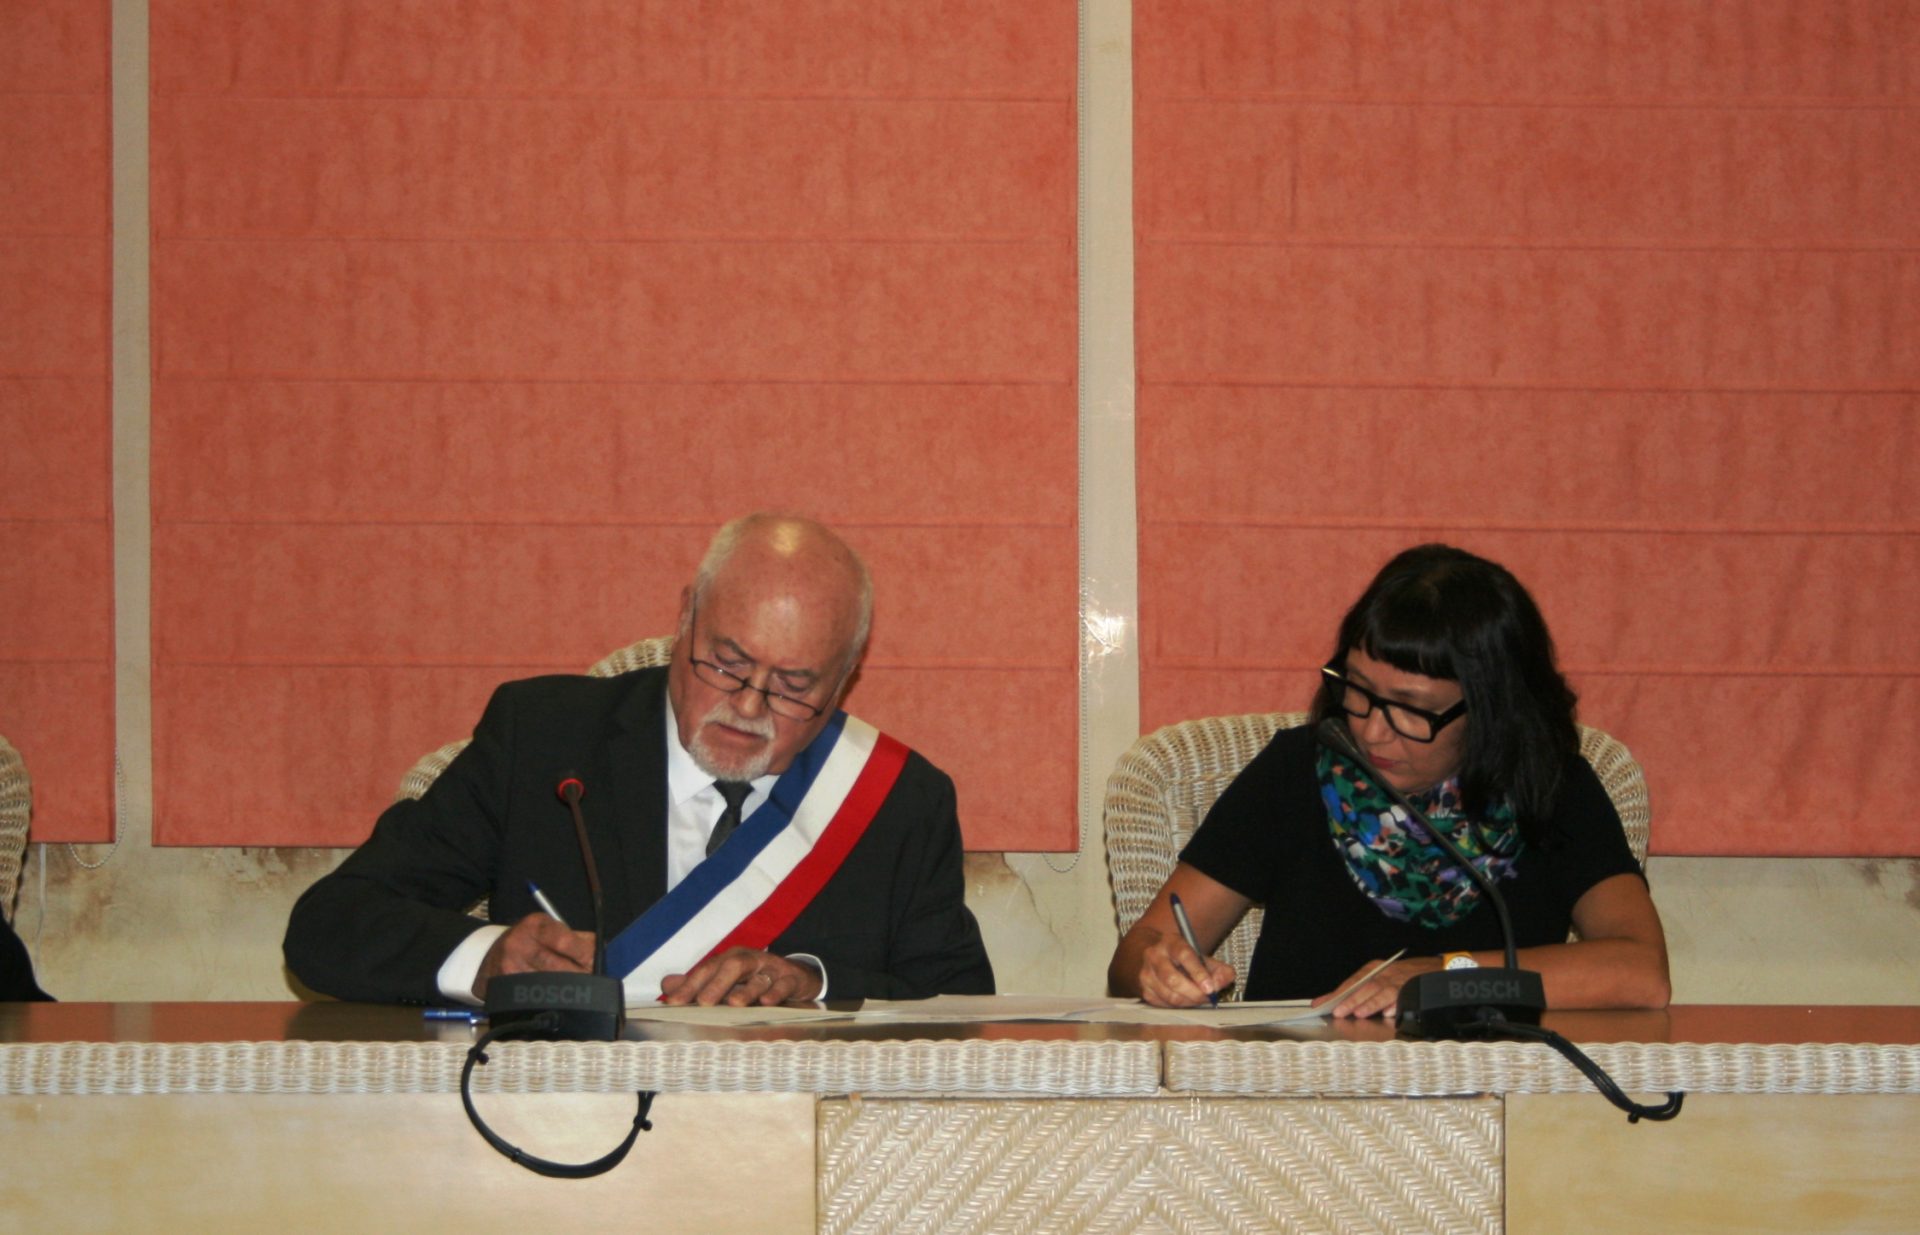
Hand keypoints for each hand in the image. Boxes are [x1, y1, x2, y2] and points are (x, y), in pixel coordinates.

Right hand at [474, 913, 595, 998]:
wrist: (493, 954)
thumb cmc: (530, 940)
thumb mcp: (550, 929)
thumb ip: (578, 939)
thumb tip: (604, 952)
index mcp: (536, 925)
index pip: (565, 942)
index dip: (585, 955)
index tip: (596, 964)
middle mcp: (520, 944)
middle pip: (559, 967)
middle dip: (581, 977)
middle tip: (593, 983)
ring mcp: (511, 967)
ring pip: (550, 986)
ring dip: (568, 991)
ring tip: (578, 992)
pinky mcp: (505, 987)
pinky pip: (536, 997)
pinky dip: (551, 999)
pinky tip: (558, 998)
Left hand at [658, 947, 824, 1006]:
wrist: (797, 976)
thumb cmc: (755, 979)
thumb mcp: (726, 979)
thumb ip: (696, 983)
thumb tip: (666, 985)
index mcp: (731, 959)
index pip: (707, 969)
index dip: (690, 985)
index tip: (673, 1003)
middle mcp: (750, 960)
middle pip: (732, 966)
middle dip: (716, 984)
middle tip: (703, 1003)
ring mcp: (772, 969)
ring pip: (759, 976)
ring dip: (746, 989)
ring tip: (734, 1003)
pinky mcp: (791, 979)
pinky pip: (784, 984)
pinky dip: (776, 992)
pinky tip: (767, 1002)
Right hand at [1135, 930, 1235, 1007]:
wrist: (1156, 956)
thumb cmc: (1182, 958)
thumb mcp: (1202, 957)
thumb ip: (1219, 969)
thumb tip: (1223, 981)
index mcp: (1171, 942)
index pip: (1184, 956)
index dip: (1199, 973)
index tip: (1210, 988)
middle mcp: (1155, 955)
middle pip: (1173, 979)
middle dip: (1194, 993)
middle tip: (1208, 998)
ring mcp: (1146, 973)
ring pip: (1169, 995)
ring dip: (1189, 1002)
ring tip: (1199, 999)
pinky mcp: (1144, 989)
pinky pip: (1164, 1004)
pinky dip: (1179, 1006)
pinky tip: (1185, 1000)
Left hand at [1313, 956, 1442, 1018]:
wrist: (1437, 968)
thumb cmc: (1406, 975)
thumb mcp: (1384, 977)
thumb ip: (1365, 991)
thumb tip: (1344, 1006)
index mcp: (1375, 969)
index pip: (1352, 981)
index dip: (1336, 992)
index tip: (1320, 1003)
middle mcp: (1385, 973)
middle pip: (1364, 986)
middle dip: (1350, 1000)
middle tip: (1337, 1011)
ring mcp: (1399, 980)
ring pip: (1381, 992)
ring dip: (1370, 1003)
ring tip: (1359, 1013)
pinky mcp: (1414, 988)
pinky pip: (1403, 997)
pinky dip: (1395, 1005)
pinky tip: (1387, 1013)